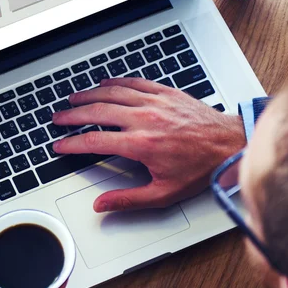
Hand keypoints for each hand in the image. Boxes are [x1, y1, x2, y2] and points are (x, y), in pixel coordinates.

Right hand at [52, 78, 245, 212]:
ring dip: (88, 95)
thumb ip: (128, 199)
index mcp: (141, 144)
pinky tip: (104, 83)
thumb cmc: (200, 168)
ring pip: (112, 93)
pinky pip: (133, 82)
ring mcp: (154, 102)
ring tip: (73, 99)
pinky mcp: (164, 92)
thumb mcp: (164, 193)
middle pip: (97, 112)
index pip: (95, 141)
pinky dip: (115, 82)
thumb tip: (102, 205)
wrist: (229, 144)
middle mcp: (144, 119)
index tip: (60, 145)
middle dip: (72, 115)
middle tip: (58, 118)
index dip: (72, 144)